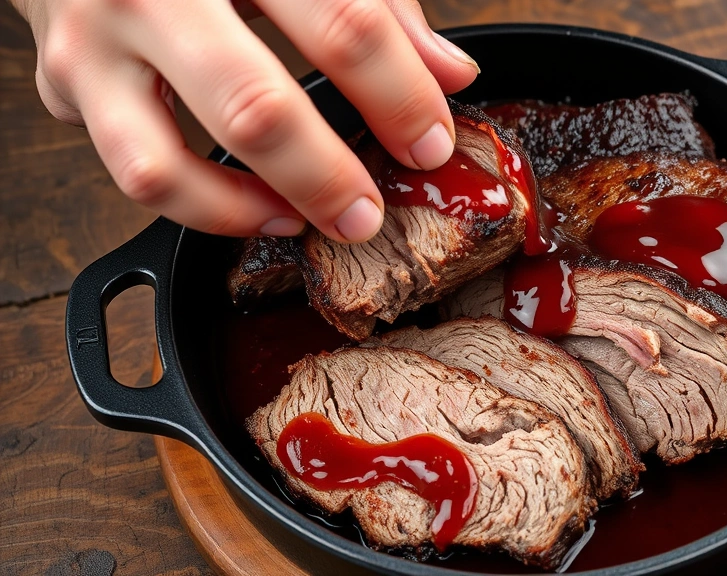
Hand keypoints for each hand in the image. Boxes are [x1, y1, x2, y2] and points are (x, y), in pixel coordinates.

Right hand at [12, 0, 478, 241]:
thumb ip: (379, 6)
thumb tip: (449, 74)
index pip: (344, 24)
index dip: (401, 94)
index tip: (430, 142)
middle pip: (254, 106)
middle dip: (325, 177)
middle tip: (368, 213)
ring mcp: (94, 42)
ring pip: (166, 167)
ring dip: (249, 213)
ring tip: (305, 222)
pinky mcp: (65, 85)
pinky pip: (134, 173)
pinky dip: (200, 206)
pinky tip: (254, 208)